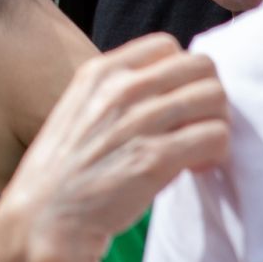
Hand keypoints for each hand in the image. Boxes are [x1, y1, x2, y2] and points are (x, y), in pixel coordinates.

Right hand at [0, 34, 227, 261]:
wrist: (46, 216)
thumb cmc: (66, 169)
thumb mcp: (81, 109)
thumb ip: (117, 91)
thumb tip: (165, 88)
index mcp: (100, 72)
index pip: (167, 46)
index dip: (181, 74)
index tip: (176, 101)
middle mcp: (121, 88)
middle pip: (200, 66)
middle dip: (208, 95)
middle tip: (197, 124)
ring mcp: (140, 121)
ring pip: (215, 98)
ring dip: (216, 124)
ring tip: (199, 148)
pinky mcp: (156, 158)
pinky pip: (215, 136)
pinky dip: (217, 153)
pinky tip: (196, 168)